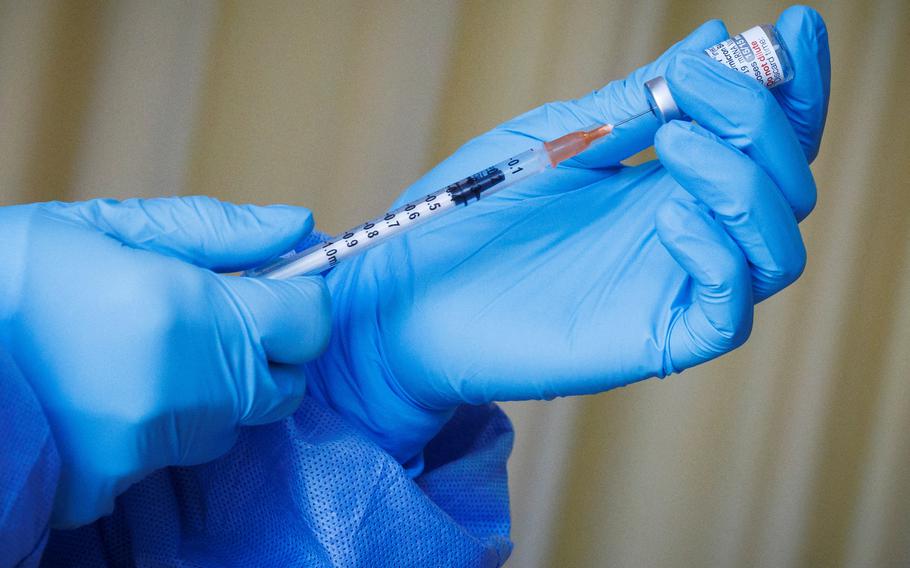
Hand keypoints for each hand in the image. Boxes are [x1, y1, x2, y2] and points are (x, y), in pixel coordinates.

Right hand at [0, 197, 329, 527]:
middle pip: (285, 381)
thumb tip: (297, 227)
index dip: (299, 298)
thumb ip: (219, 230)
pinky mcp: (121, 479)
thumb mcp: (110, 227)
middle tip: (207, 317)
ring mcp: (158, 440)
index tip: (275, 285)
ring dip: (215, 386)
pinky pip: (182, 450)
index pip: (310, 321)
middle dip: (263, 348)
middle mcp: (190, 388)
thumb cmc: (17, 277)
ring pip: (236, 418)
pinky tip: (117, 390)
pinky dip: (167, 423)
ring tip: (146, 351)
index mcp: (192, 313)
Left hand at [305, 6, 829, 464]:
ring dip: (743, 180)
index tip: (796, 26)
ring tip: (674, 140)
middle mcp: (686, 229)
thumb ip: (636, 100)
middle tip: (696, 83)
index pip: (761, 133)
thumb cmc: (474, 213)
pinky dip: (719, 254)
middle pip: (783, 181)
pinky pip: (729, 312)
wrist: (411, 291)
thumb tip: (713, 39)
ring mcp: (674, 285)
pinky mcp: (655, 338)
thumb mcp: (557, 137)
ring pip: (775, 244)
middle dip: (759, 118)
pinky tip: (668, 213)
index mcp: (666, 176)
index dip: (791, 83)